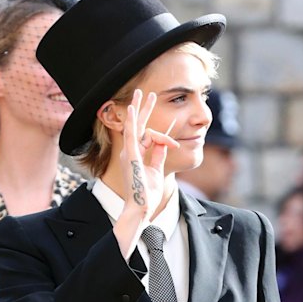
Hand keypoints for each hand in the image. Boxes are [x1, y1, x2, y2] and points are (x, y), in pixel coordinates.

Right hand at [113, 89, 178, 259]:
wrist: (141, 208)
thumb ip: (159, 156)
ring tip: (141, 93)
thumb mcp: (156, 170)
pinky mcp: (130, 156)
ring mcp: (128, 153)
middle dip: (143, 109)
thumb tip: (166, 143)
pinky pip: (131, 135)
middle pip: (138, 126)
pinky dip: (132, 121)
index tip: (174, 136)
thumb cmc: (147, 195)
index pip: (149, 137)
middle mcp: (130, 152)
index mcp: (136, 156)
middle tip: (148, 93)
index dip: (164, 135)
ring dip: (138, 108)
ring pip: (134, 126)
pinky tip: (132, 109)